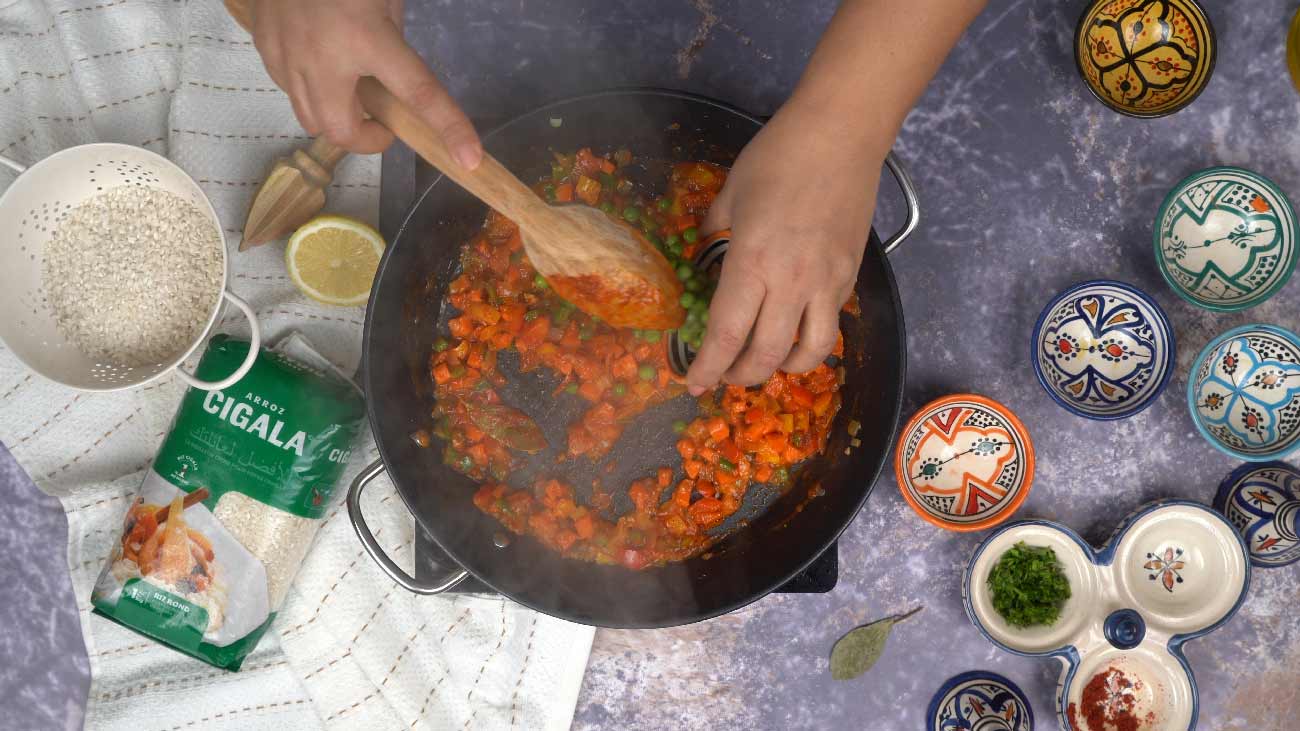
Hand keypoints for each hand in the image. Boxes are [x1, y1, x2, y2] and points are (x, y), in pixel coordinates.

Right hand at [251, 0, 481, 163]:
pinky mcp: (264, 50)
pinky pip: (288, 91)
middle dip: (366, 139)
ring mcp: (287, 56)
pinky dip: (309, 93)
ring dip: (336, 119)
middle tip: (382, 123)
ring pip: (310, 119)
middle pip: (342, 130)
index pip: (417, 92)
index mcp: (368, 36)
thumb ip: (392, 38)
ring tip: (350, 95)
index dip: (448, 127)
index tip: (469, 158)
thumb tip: (390, 75)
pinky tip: (318, 67)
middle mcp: (325, 56)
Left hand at [685, 99, 887, 394]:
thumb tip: (703, 256)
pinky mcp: (850, 276)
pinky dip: (809, 340)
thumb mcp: (730, 194)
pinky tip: (794, 331)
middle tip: (724, 374)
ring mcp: (827, 283)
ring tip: (764, 361)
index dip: (708, 368)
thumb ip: (712, 233)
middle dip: (740, 376)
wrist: (841, 134)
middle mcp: (792, 283)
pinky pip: (830, 325)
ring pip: (809, 353)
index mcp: (753, 262)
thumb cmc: (778, 156)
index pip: (727, 335)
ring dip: (782, 368)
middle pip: (766, 355)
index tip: (693, 383)